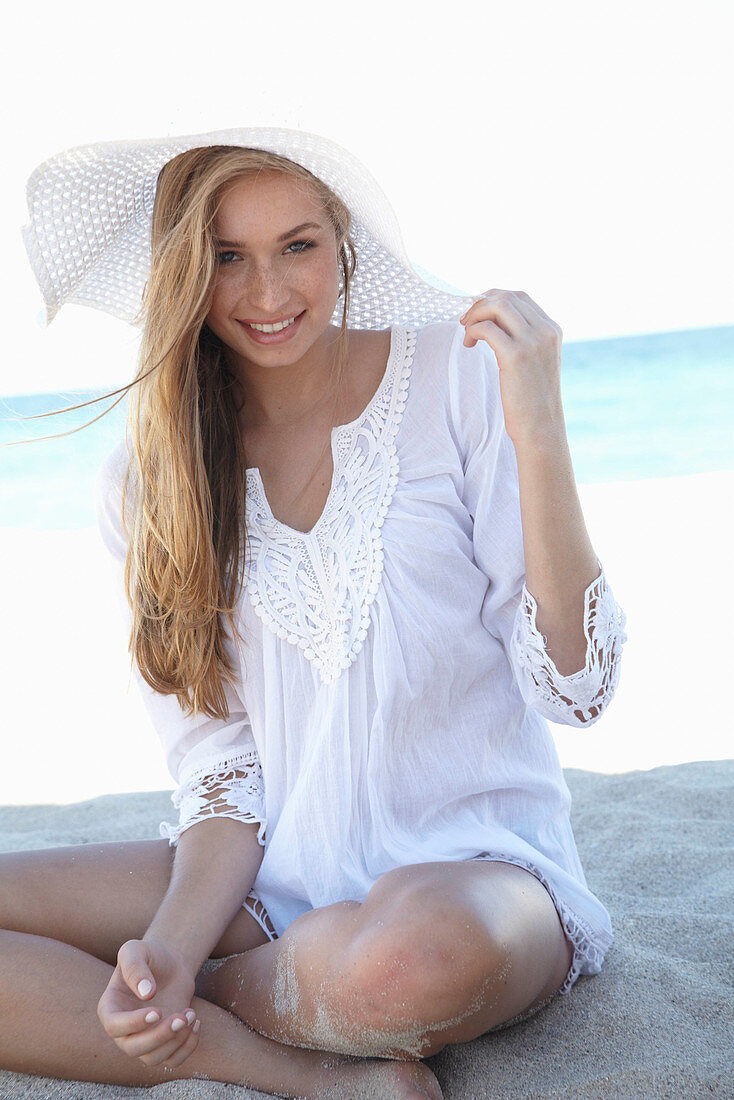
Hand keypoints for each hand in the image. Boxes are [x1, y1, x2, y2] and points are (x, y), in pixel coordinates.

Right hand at [97, 938, 199, 1069]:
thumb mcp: (135, 949)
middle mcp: (123, 1030)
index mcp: (110, 1008)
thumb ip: (135, 967)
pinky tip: (196, 1023)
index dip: (133, 1024)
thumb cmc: (149, 955)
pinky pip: (172, 1060)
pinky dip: (187, 1048)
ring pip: (153, 1058)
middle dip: (159, 1036)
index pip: (114, 1027)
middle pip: (133, 1049)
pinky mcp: (164, 1043)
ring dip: (176, 1040)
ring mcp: (143, 1039)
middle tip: (182, 1016)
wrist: (170, 963)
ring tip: (191, 1014)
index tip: (157, 1011)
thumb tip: (146, 994)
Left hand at [460, 289, 565, 445]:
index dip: (494, 298)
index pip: (520, 297)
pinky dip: (472, 331)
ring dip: (476, 314)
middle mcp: (545, 331)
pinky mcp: (516, 356)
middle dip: (481, 304)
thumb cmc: (532, 399)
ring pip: (498, 306)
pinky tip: (469, 345)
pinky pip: (486, 328)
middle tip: (466, 321)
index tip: (479, 313)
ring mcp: (532, 342)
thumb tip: (492, 321)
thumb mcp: (534, 361)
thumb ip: (523, 339)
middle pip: (507, 297)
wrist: (540, 428)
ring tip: (467, 332)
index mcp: (552, 330)